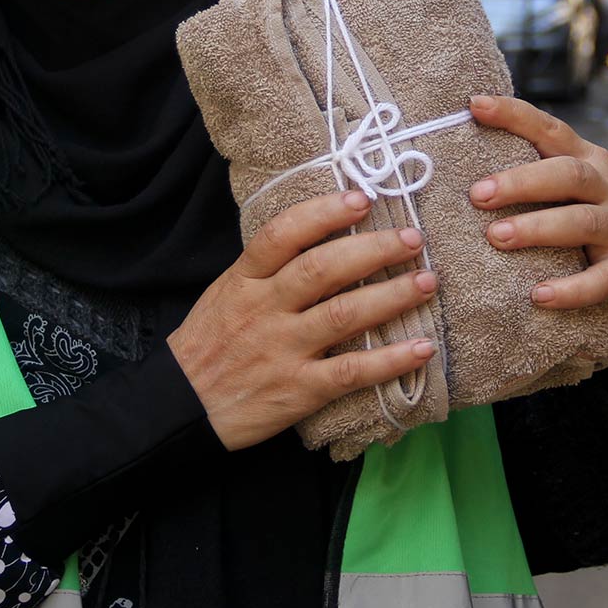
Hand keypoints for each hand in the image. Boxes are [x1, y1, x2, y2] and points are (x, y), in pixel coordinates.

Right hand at [168, 190, 437, 451]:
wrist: (180, 408)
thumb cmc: (209, 345)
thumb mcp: (226, 293)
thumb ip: (267, 268)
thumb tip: (321, 234)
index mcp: (244, 280)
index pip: (282, 234)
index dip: (324, 212)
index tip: (362, 199)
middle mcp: (264, 309)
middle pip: (322, 269)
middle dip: (373, 250)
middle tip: (412, 239)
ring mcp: (282, 350)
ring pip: (343, 315)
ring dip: (392, 296)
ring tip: (427, 282)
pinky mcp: (297, 390)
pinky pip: (350, 371)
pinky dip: (390, 360)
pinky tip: (423, 348)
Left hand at [466, 94, 607, 313]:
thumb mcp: (589, 182)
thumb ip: (545, 169)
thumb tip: (472, 164)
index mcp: (591, 162)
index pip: (552, 130)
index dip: (515, 116)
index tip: (475, 105)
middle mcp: (607, 188)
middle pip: (567, 174)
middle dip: (520, 182)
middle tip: (477, 194)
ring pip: (581, 222)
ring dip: (537, 228)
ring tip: (496, 237)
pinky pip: (601, 279)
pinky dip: (571, 290)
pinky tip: (539, 296)